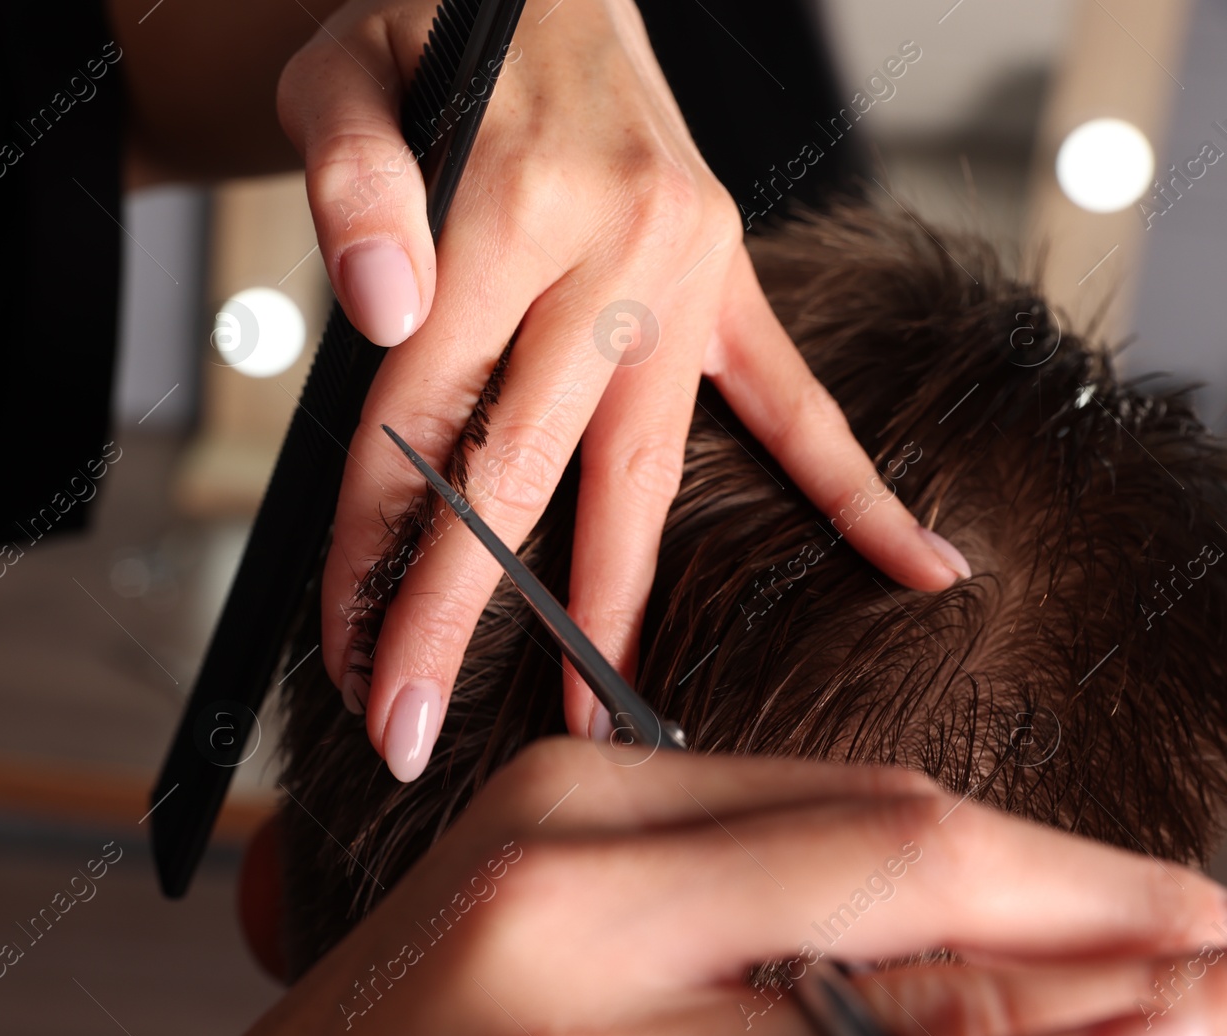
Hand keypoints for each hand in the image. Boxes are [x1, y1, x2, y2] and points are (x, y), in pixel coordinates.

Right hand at [223, 740, 1226, 1035]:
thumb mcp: (560, 920)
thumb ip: (747, 903)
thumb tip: (984, 937)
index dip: (1064, 874)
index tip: (1185, 912)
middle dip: (1105, 943)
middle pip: (903, 886)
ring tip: (1194, 1025)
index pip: (871, 824)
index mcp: (565, 817)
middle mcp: (564, 908)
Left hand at [277, 0, 973, 781]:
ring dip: (615, 604)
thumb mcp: (345, 76)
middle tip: (408, 737)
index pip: (422, 418)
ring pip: (644, 470)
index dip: (372, 548)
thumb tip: (381, 301)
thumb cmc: (427, 35)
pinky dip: (853, 486)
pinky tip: (920, 565)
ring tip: (602, 721)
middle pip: (522, 474)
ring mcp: (688, 273)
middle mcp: (617, 253)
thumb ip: (354, 183)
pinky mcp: (731, 280)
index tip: (346, 658)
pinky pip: (796, 396)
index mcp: (510, 208)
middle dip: (455, 618)